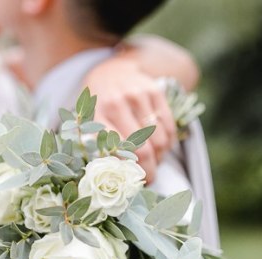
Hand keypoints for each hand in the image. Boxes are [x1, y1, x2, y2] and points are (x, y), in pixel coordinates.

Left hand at [84, 58, 177, 183]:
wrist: (110, 71)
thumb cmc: (100, 107)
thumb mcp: (92, 126)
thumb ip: (102, 148)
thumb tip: (120, 179)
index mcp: (97, 117)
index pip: (119, 154)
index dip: (133, 173)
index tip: (138, 183)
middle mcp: (117, 104)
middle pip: (143, 150)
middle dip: (150, 170)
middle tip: (150, 177)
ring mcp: (137, 95)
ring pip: (160, 140)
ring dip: (161, 156)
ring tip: (155, 159)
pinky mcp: (155, 91)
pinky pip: (169, 126)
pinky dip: (169, 142)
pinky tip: (162, 145)